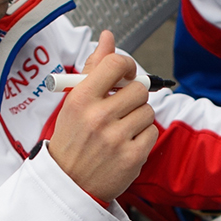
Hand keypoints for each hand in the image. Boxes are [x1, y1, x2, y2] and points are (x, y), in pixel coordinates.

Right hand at [47, 30, 158, 201]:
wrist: (68, 183)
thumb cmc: (73, 139)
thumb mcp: (74, 102)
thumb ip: (94, 69)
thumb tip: (108, 37)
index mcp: (81, 99)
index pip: (115, 64)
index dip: (127, 66)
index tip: (126, 74)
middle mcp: (98, 117)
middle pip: (139, 89)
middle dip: (134, 96)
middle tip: (122, 107)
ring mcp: (116, 139)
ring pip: (148, 111)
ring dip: (139, 116)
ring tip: (121, 127)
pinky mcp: (132, 157)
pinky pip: (152, 132)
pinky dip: (143, 136)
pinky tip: (126, 143)